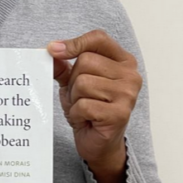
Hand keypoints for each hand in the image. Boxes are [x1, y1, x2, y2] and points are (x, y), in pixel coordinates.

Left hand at [49, 30, 141, 173]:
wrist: (99, 143)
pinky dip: (77, 114)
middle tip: (80, 96)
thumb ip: (64, 65)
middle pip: (86, 61)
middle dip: (73, 81)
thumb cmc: (90, 109)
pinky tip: (86, 120)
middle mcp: (131, 75)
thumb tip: (51, 50)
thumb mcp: (74, 82)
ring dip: (74, 99)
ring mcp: (128, 94)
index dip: (75, 42)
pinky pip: (84, 105)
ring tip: (84, 109)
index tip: (54, 50)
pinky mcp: (119, 114)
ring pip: (83, 83)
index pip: (99, 38)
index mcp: (124, 61)